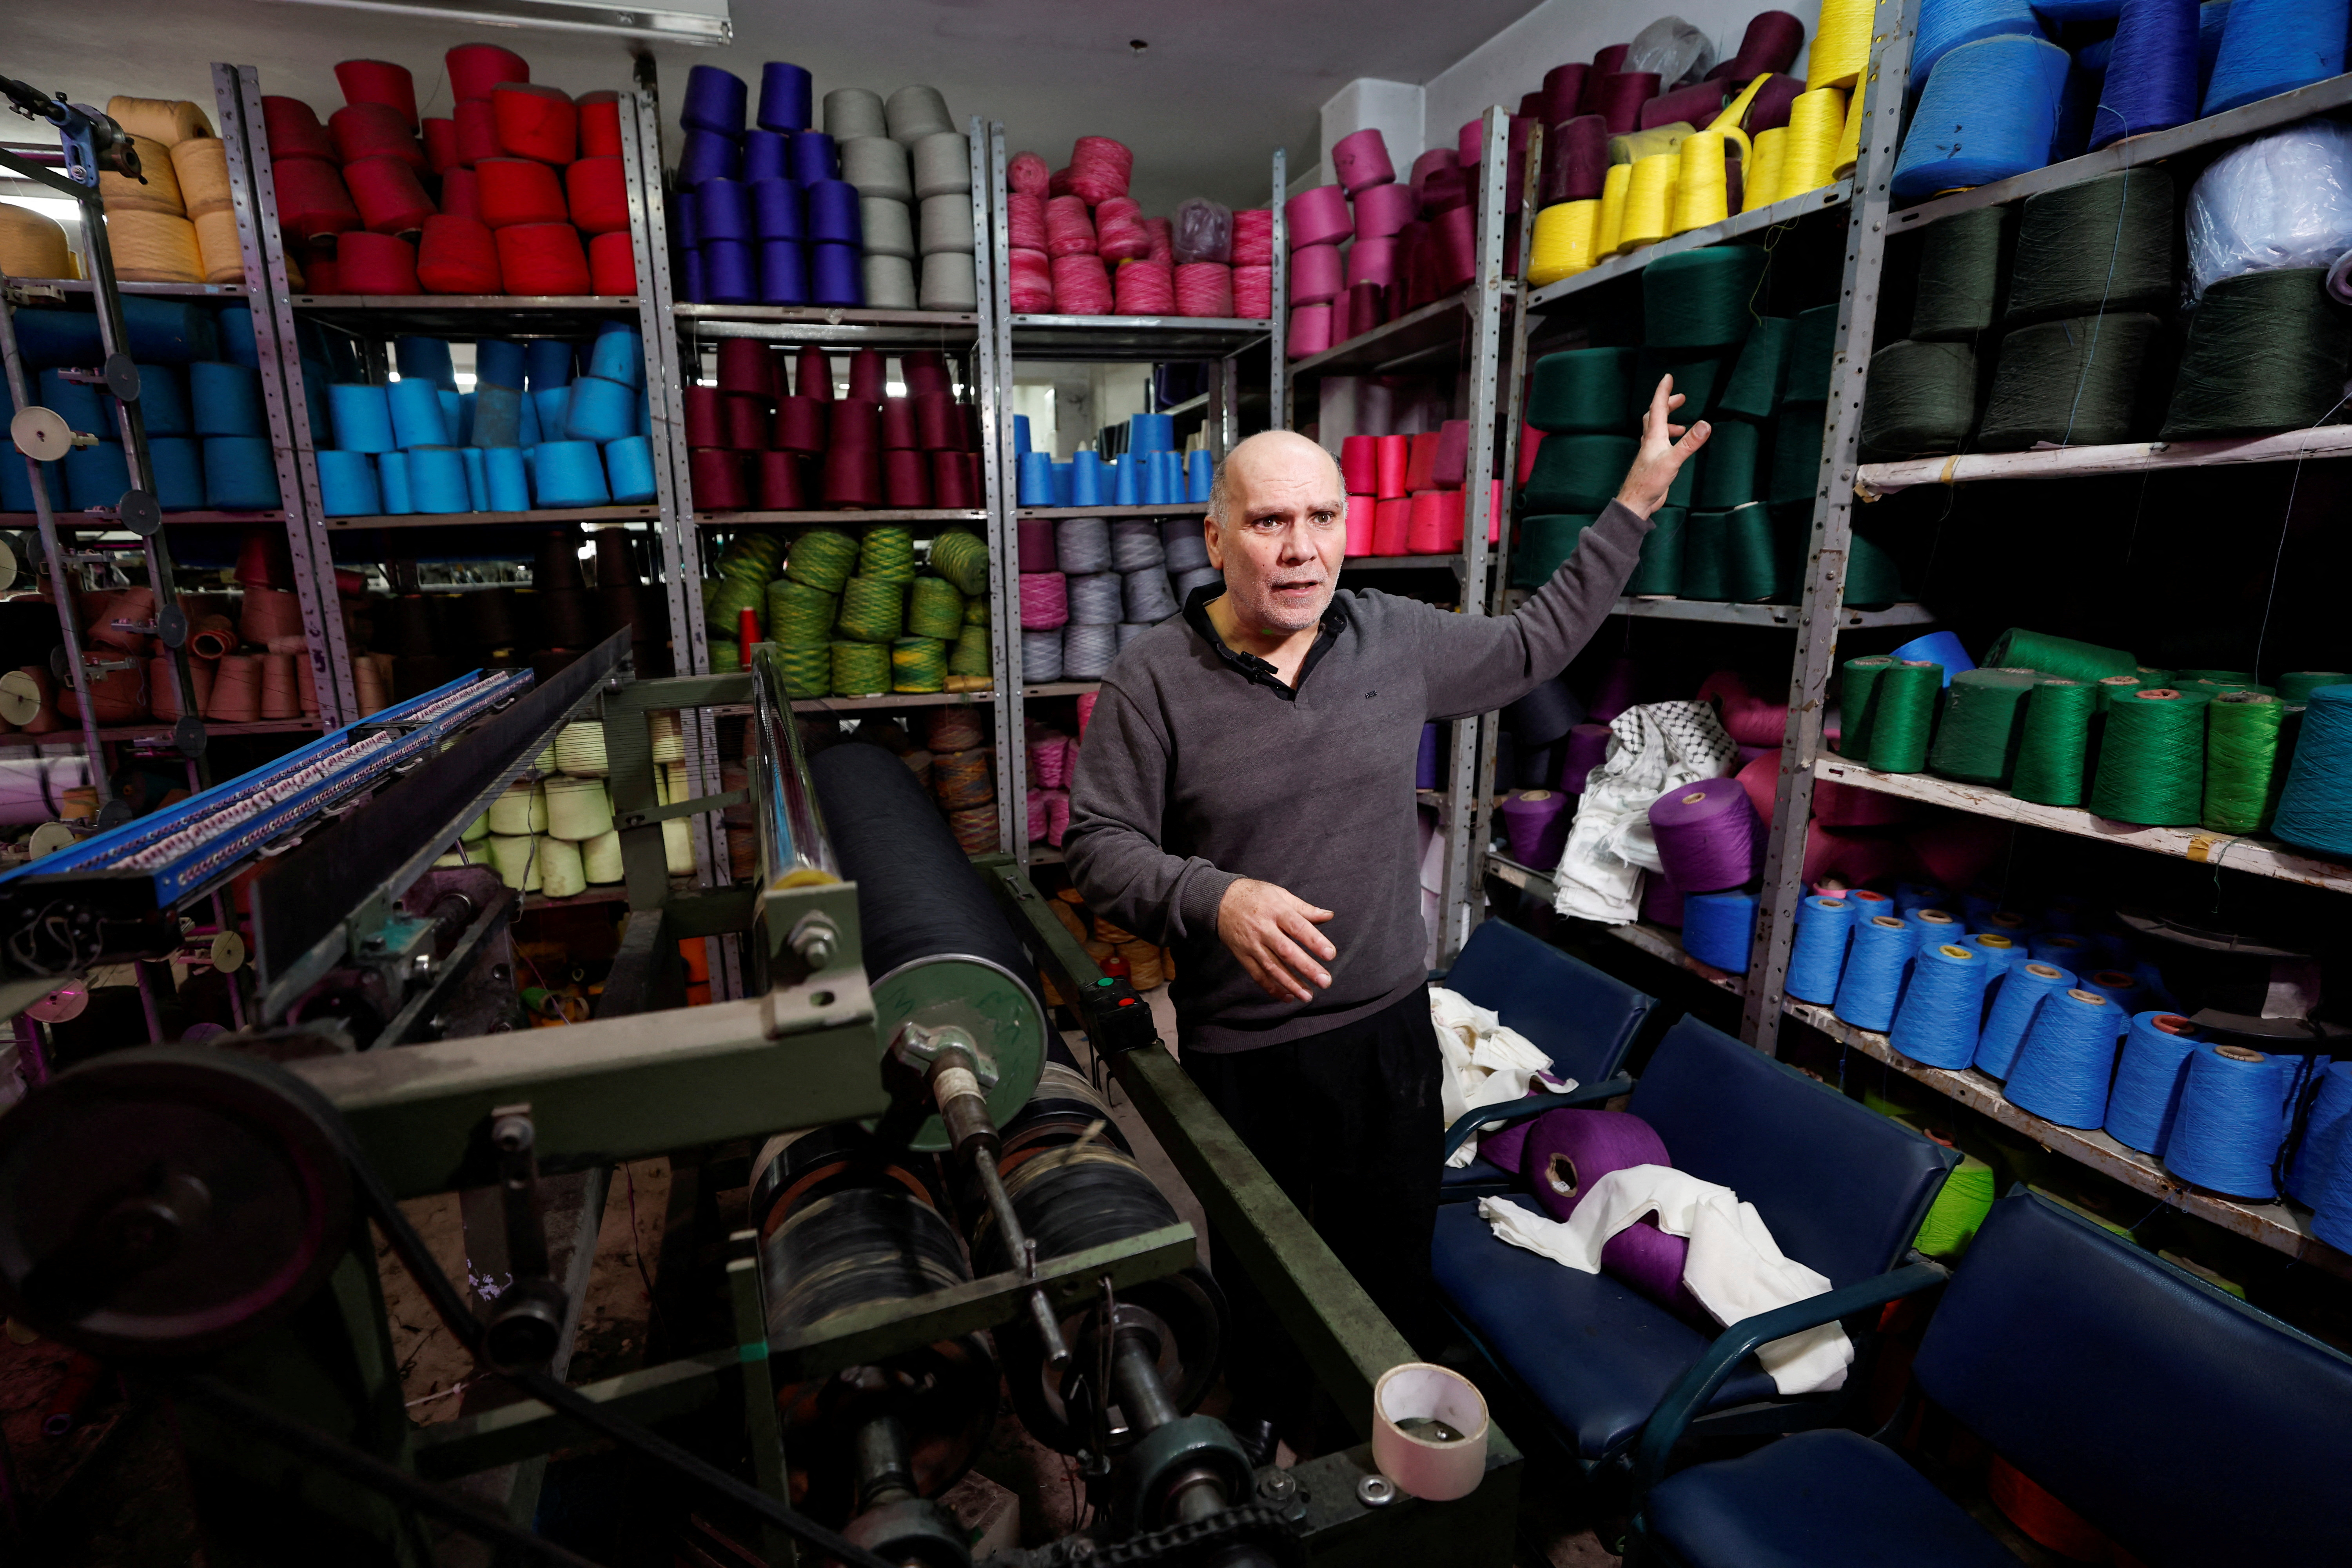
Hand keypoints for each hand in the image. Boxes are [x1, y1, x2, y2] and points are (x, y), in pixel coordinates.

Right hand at [1216, 878, 1336, 1002]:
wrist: (1220, 901)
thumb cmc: (1255, 896)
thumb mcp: (1280, 894)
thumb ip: (1304, 908)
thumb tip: (1329, 916)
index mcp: (1276, 910)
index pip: (1298, 927)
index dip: (1314, 941)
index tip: (1330, 954)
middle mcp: (1263, 929)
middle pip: (1286, 951)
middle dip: (1306, 968)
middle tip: (1325, 981)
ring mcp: (1252, 944)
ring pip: (1272, 967)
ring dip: (1291, 984)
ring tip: (1308, 996)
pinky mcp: (1243, 956)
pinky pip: (1258, 975)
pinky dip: (1272, 988)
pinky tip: (1288, 997)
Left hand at [1615, 374, 1711, 517]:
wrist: (1636, 502)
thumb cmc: (1649, 482)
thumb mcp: (1673, 461)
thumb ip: (1689, 443)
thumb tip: (1705, 425)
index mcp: (1653, 436)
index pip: (1658, 407)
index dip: (1663, 391)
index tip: (1668, 377)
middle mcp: (1650, 441)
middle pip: (1655, 415)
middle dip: (1667, 404)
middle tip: (1681, 398)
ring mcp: (1650, 452)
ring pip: (1656, 430)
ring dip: (1668, 422)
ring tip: (1681, 426)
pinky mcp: (1653, 463)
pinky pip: (1658, 443)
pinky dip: (1667, 438)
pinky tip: (1674, 447)